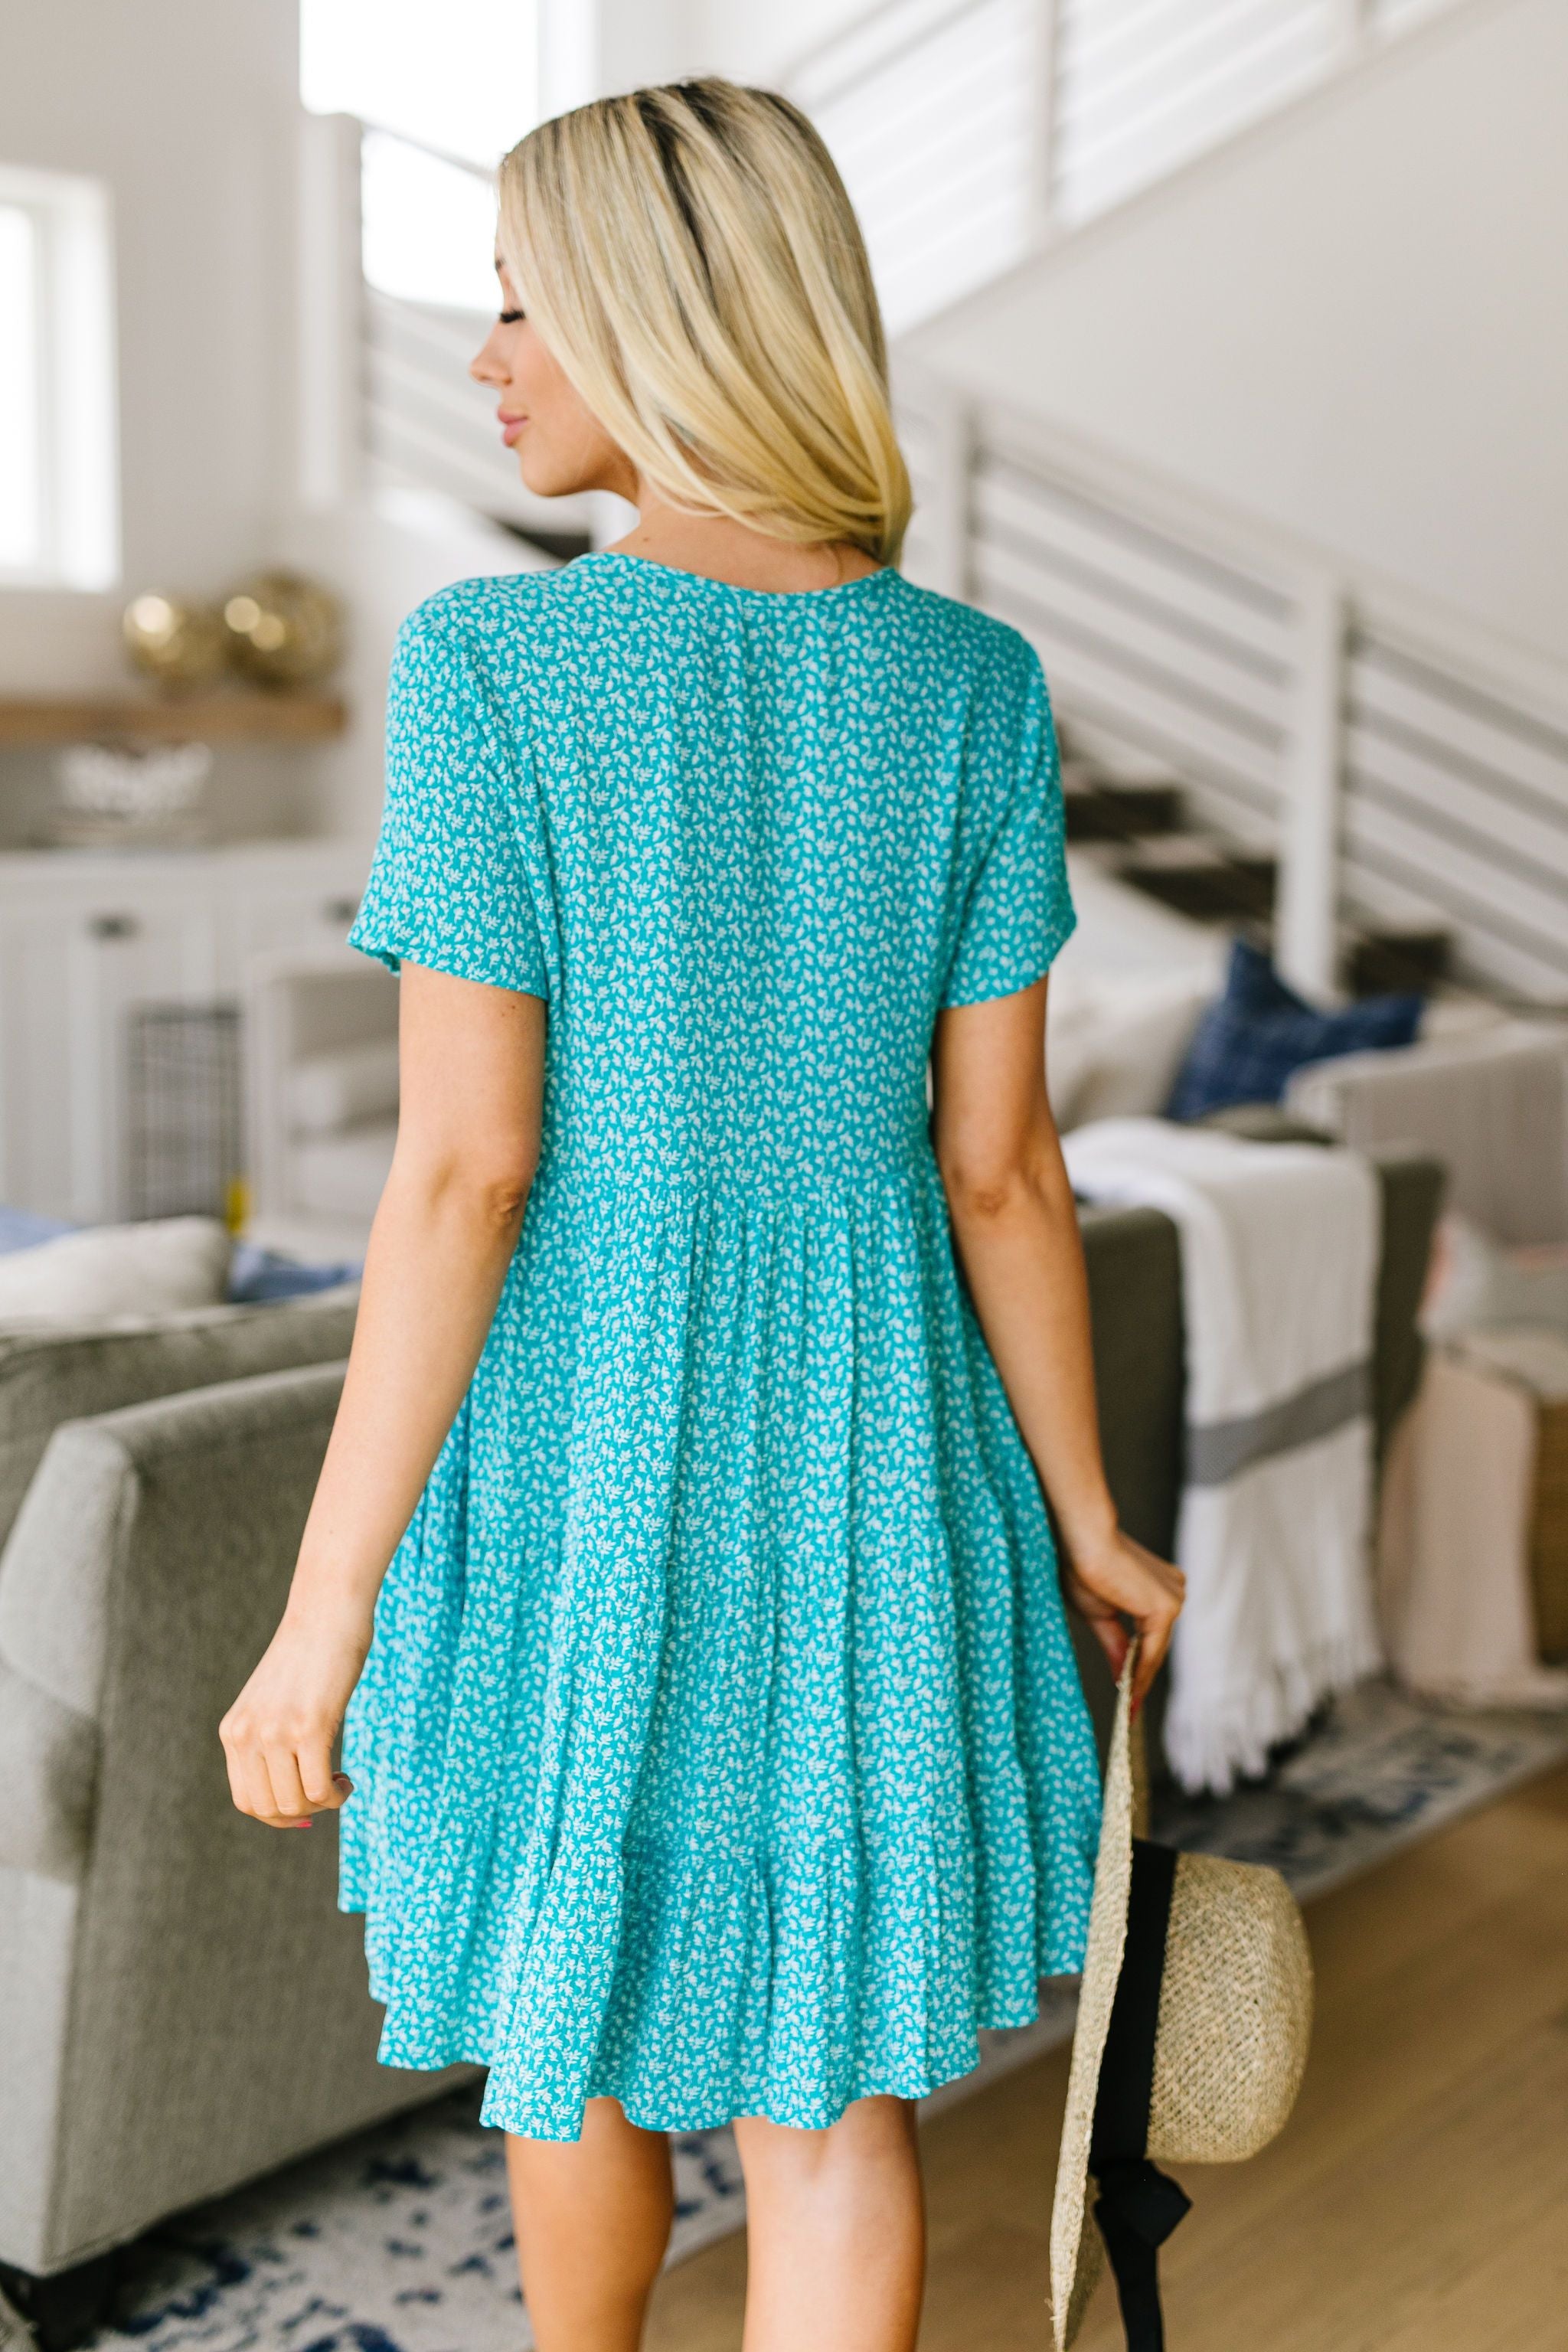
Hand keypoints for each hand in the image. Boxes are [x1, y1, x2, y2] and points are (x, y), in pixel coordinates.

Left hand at [219, 1604, 371, 1829]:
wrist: (327, 1610)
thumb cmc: (311, 1655)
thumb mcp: (276, 1703)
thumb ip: (273, 1741)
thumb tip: (296, 1805)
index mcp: (234, 1730)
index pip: (245, 1801)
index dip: (277, 1814)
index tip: (307, 1805)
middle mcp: (247, 1734)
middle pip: (268, 1809)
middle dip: (302, 1813)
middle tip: (328, 1792)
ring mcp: (276, 1732)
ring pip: (294, 1803)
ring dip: (323, 1805)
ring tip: (340, 1783)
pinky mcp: (309, 1727)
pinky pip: (319, 1788)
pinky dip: (337, 1796)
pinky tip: (348, 1780)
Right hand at [1062, 1525, 1183, 1710]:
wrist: (1081, 1540)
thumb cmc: (1081, 1565)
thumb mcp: (1100, 1613)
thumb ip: (1117, 1645)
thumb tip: (1124, 1676)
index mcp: (1159, 1586)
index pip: (1152, 1635)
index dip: (1140, 1666)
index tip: (1130, 1694)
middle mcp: (1174, 1589)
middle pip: (1156, 1643)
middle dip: (1141, 1675)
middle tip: (1129, 1708)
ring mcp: (1174, 1597)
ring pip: (1155, 1648)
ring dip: (1141, 1676)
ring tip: (1127, 1705)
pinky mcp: (1166, 1607)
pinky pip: (1153, 1649)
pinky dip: (1142, 1671)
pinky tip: (1129, 1691)